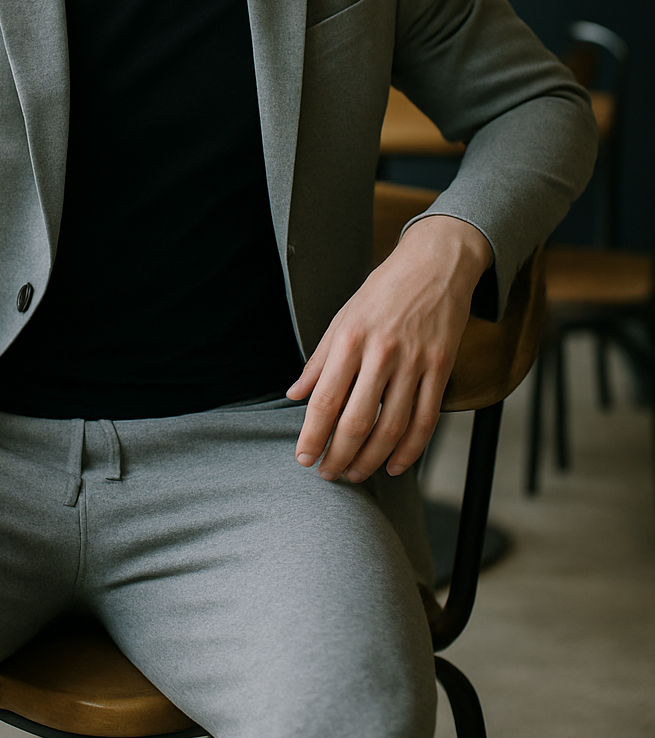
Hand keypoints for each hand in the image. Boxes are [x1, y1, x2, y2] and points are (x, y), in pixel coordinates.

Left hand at [286, 215, 491, 483]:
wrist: (435, 264)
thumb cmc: (384, 290)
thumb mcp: (343, 317)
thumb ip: (320, 360)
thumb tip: (295, 394)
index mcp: (351, 338)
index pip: (326, 399)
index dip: (313, 435)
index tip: (303, 457)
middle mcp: (382, 352)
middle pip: (358, 420)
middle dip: (339, 455)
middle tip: (327, 473)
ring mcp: (415, 362)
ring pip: (393, 427)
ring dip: (371, 459)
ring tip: (355, 474)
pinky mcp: (442, 368)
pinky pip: (426, 419)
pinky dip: (410, 450)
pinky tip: (394, 465)